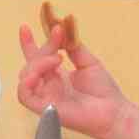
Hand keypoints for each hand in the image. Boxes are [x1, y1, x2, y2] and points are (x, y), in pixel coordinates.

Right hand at [16, 20, 134, 138]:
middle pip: (31, 64)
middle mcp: (48, 86)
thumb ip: (74, 48)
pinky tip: (37, 74)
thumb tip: (63, 29)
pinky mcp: (45, 108)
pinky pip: (24, 96)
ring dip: (36, 63)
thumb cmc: (104, 92)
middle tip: (58, 37)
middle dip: (42, 47)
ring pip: (25, 77)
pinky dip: (26, 83)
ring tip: (56, 58)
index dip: (28, 43)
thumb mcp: (88, 62)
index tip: (25, 27)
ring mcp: (46, 97)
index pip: (37, 57)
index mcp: (57, 76)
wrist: (114, 111)